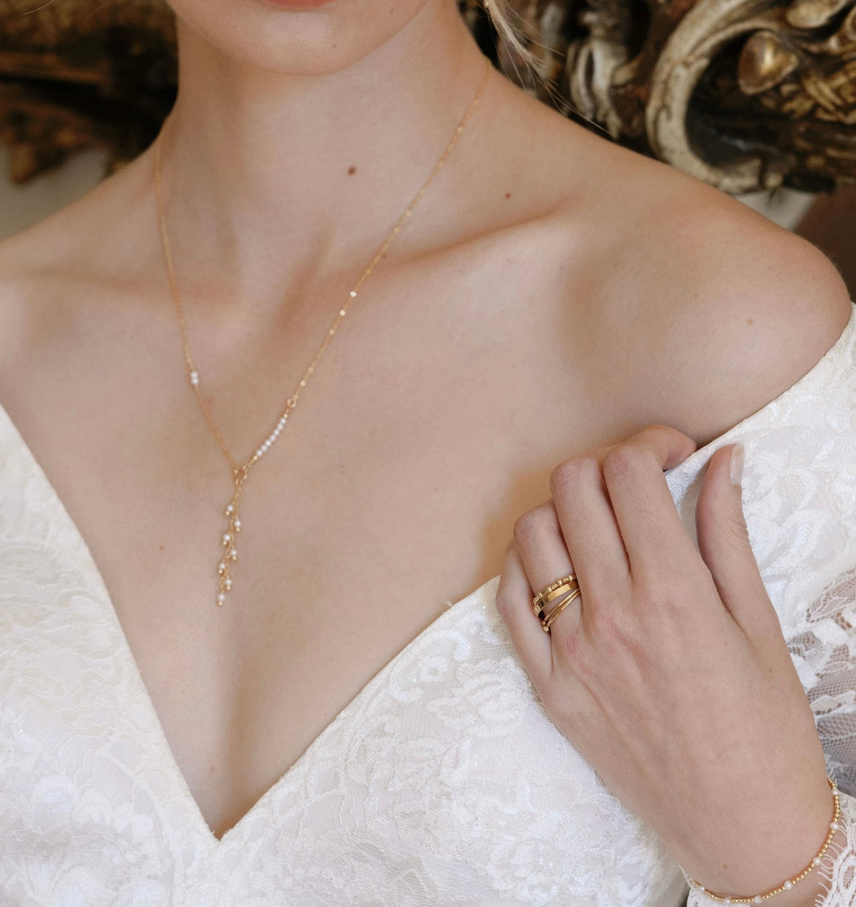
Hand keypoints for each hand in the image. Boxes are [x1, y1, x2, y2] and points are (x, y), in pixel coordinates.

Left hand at [496, 425, 838, 902]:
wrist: (743, 828)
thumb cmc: (765, 728)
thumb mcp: (758, 621)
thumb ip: (727, 531)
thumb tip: (722, 458)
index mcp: (672, 593)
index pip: (627, 473)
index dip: (649, 445)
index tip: (671, 455)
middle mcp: (611, 614)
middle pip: (572, 486)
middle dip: (605, 465)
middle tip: (635, 483)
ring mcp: (570, 651)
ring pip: (531, 531)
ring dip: (563, 509)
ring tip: (598, 523)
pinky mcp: (547, 685)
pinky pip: (508, 597)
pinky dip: (527, 562)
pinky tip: (562, 563)